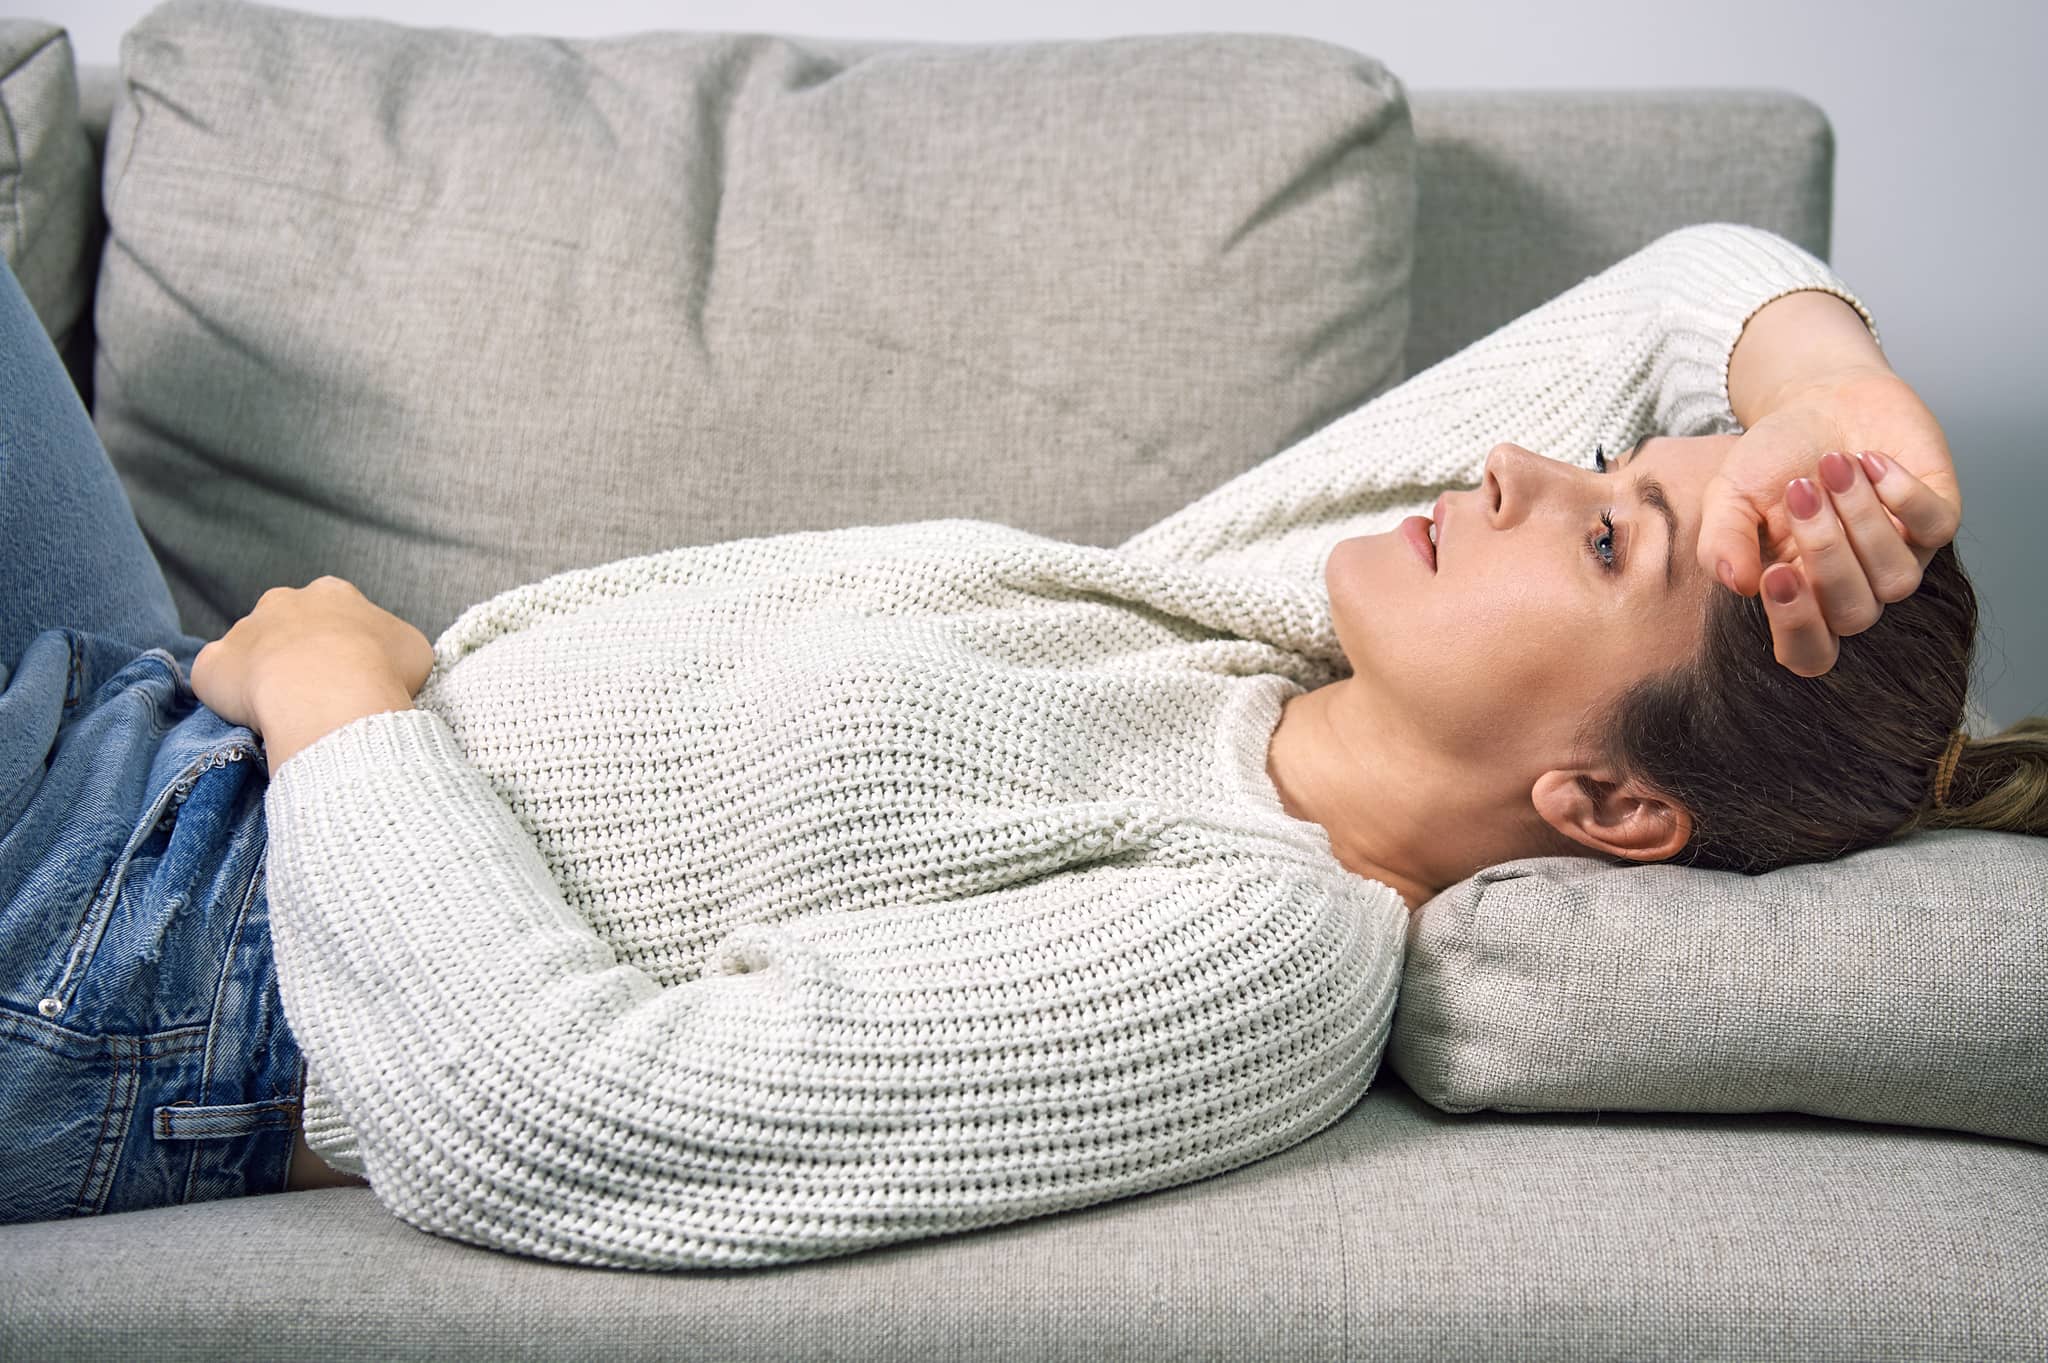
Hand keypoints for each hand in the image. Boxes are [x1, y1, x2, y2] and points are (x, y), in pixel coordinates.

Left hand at [190, 576, 433, 733]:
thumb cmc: (381, 669)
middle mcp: (284, 601)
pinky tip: (250, 717)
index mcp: (333, 593)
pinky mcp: (213, 664)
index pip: (333, 609)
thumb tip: (388, 659)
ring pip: (249, 652)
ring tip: (286, 711)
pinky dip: (228, 696)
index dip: (342, 640)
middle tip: (317, 690)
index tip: (352, 669)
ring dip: (261, 674)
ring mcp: (243, 630)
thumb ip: (394, 646)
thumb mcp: (414, 650)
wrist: (332, 692)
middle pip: (285, 622)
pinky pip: (216, 680)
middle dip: (296, 650)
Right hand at [1694, 370, 1962, 676]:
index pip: (1810, 652)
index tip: (1775, 576)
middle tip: (1799, 492)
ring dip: (1862, 519)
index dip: (1798, 628)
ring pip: (1898, 578)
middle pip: (1856, 615)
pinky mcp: (1938, 516)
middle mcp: (1856, 586)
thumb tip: (1736, 582)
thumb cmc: (1773, 456)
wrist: (1818, 398)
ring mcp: (1902, 554)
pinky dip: (1901, 495)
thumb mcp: (1729, 494)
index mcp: (1802, 595)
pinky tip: (1871, 461)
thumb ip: (1722, 540)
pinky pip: (1935, 528)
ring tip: (1833, 465)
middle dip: (1826, 552)